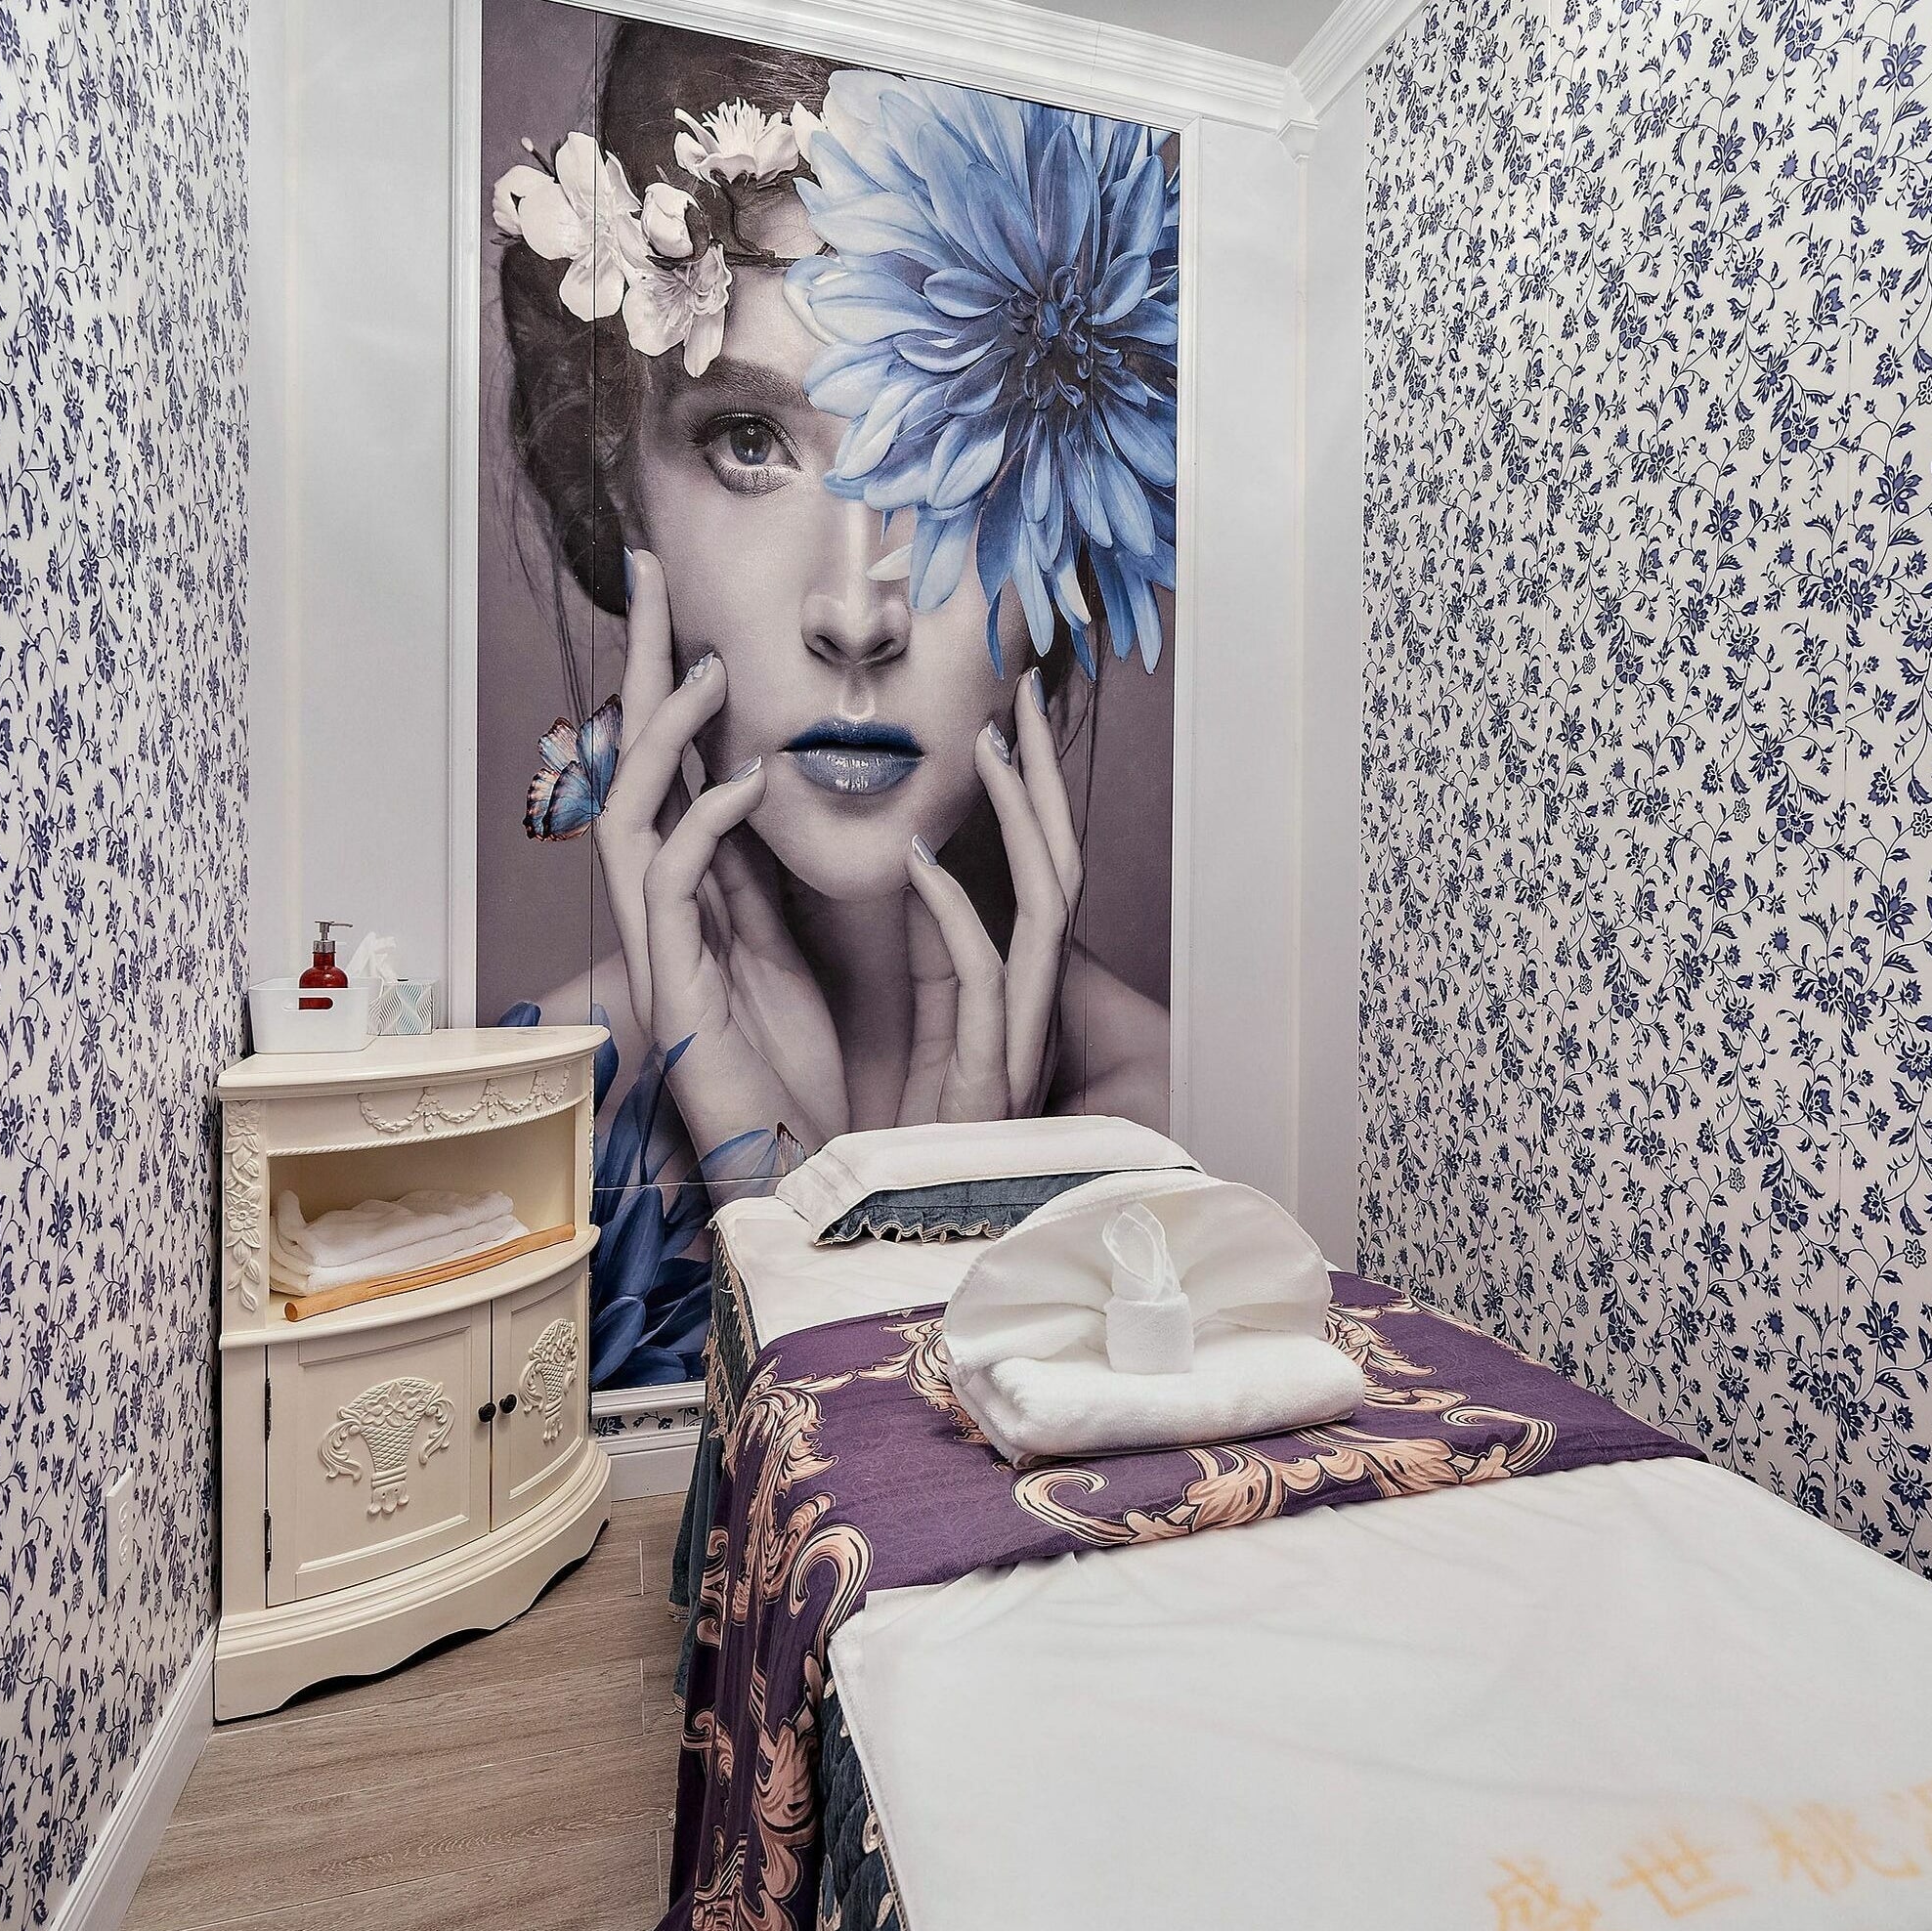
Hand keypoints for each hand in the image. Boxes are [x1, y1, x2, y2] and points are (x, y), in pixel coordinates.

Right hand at [601, 550, 844, 1160]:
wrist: (791, 1184)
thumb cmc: (793, 1086)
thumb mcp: (794, 958)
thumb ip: (769, 889)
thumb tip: (768, 802)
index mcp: (701, 897)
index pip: (678, 767)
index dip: (675, 687)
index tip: (687, 602)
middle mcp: (667, 913)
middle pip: (639, 768)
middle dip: (642, 671)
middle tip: (648, 575)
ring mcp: (662, 950)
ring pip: (633, 815)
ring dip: (664, 738)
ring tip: (703, 667)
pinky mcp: (675, 991)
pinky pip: (666, 887)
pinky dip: (702, 826)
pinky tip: (745, 783)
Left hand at [900, 674, 1078, 1123]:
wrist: (875, 1237)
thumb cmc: (890, 1140)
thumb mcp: (914, 1024)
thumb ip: (927, 950)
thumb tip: (919, 856)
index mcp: (1008, 993)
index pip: (1034, 870)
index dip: (1031, 793)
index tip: (1010, 713)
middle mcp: (1026, 1011)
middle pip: (1056, 870)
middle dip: (1043, 780)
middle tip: (1019, 692)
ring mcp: (1014, 1044)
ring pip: (1044, 908)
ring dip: (1019, 818)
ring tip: (990, 743)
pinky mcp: (982, 1082)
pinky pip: (986, 980)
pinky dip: (957, 911)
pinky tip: (920, 858)